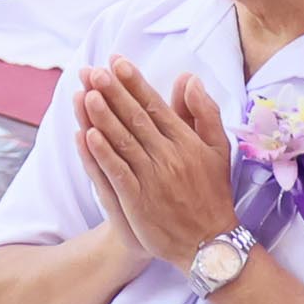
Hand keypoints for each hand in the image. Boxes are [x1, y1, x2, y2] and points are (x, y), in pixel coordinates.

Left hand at [75, 61, 243, 267]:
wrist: (209, 242)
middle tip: (94, 70)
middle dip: (114, 93)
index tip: (116, 61)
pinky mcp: (139, 201)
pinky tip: (88, 136)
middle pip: (136, 119)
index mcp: (186, 141)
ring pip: (124, 142)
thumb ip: (204, 112)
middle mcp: (169, 156)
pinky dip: (103, 154)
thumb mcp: (217, 149)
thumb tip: (190, 78)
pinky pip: (118, 173)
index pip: (156, 105)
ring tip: (86, 93)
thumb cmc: (211, 192)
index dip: (134, 83)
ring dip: (103, 117)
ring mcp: (153, 178)